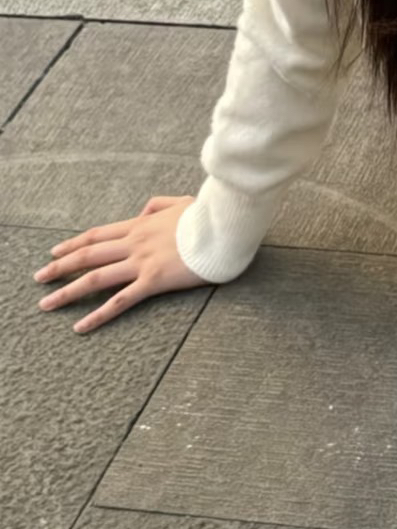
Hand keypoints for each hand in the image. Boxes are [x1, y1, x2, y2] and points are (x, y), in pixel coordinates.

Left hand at [34, 196, 211, 332]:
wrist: (224, 226)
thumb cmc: (208, 216)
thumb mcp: (181, 202)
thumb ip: (158, 205)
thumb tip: (142, 211)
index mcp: (140, 224)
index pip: (97, 235)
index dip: (73, 244)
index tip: (54, 252)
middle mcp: (134, 242)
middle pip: (87, 255)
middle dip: (59, 267)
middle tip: (39, 278)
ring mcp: (142, 262)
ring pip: (95, 278)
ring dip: (67, 291)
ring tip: (47, 303)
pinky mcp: (154, 280)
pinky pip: (120, 301)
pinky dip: (98, 315)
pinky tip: (81, 326)